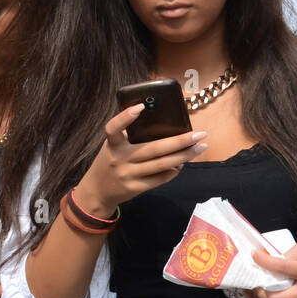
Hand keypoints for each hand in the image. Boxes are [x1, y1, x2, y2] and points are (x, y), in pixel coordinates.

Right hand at [73, 104, 207, 216]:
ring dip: (183, 156)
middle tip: (200, 134)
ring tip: (199, 147)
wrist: (96, 191)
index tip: (141, 106)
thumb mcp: (113, 147)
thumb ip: (130, 138)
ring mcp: (127, 175)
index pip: (113, 128)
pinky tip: (182, 164)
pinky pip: (159, 179)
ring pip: (161, 164)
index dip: (125, 117)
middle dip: (179, 141)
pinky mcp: (134, 188)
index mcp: (112, 145)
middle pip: (153, 149)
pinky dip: (173, 171)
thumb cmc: (111, 162)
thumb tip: (165, 127)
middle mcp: (120, 159)